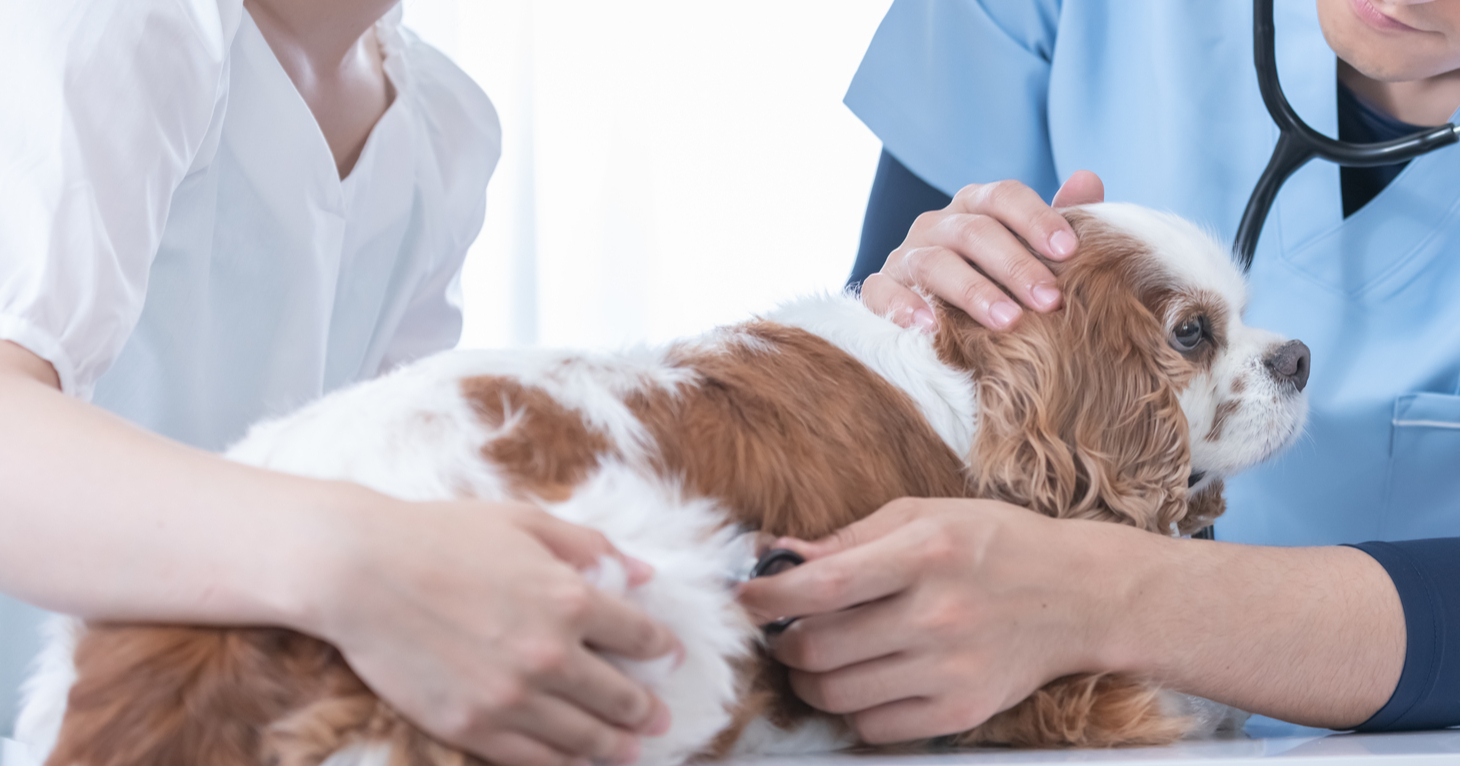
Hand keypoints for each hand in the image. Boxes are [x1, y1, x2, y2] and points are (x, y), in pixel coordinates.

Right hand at [306, 498, 681, 765]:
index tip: (669, 655)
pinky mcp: (473, 727)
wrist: (360, 571)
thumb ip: (590, 546)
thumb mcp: (525, 522)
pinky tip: (577, 762)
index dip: (662, 648)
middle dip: (647, 709)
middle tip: (660, 717)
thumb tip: (643, 571)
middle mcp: (551, 654)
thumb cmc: (440, 535)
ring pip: (585, 737)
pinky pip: (535, 760)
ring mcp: (512, 697)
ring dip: (617, 746)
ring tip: (632, 750)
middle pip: (621, 696)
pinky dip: (565, 764)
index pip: (640, 635)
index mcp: (570, 597)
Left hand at [736, 498, 1128, 743]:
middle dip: (782, 642)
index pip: (823, 585)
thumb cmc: (996, 544)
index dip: (768, 596)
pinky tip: (863, 681)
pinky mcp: (962, 712)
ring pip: (838, 695)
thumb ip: (848, 538)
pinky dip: (852, 710)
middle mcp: (938, 615)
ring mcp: (951, 671)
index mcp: (925, 554)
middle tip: (782, 630)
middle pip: (819, 649)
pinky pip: (874, 729)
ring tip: (816, 656)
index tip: (745, 596)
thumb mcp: (925, 515)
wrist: (1080, 596)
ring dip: (809, 679)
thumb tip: (778, 555)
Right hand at [862, 171, 1104, 330]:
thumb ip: (1056, 224)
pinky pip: (883, 292)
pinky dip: (904, 307)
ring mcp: (905, 255)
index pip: (1004, 197)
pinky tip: (931, 328)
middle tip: (1049, 301)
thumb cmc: (995, 285)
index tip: (1069, 251)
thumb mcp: (1029, 255)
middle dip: (1015, 265)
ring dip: (972, 291)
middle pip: (974, 232)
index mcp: (976, 207)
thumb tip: (1088, 180)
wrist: (936, 323)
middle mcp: (937, 224)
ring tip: (1006, 321)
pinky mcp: (878, 289)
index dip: (1037, 219)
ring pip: (934, 262)